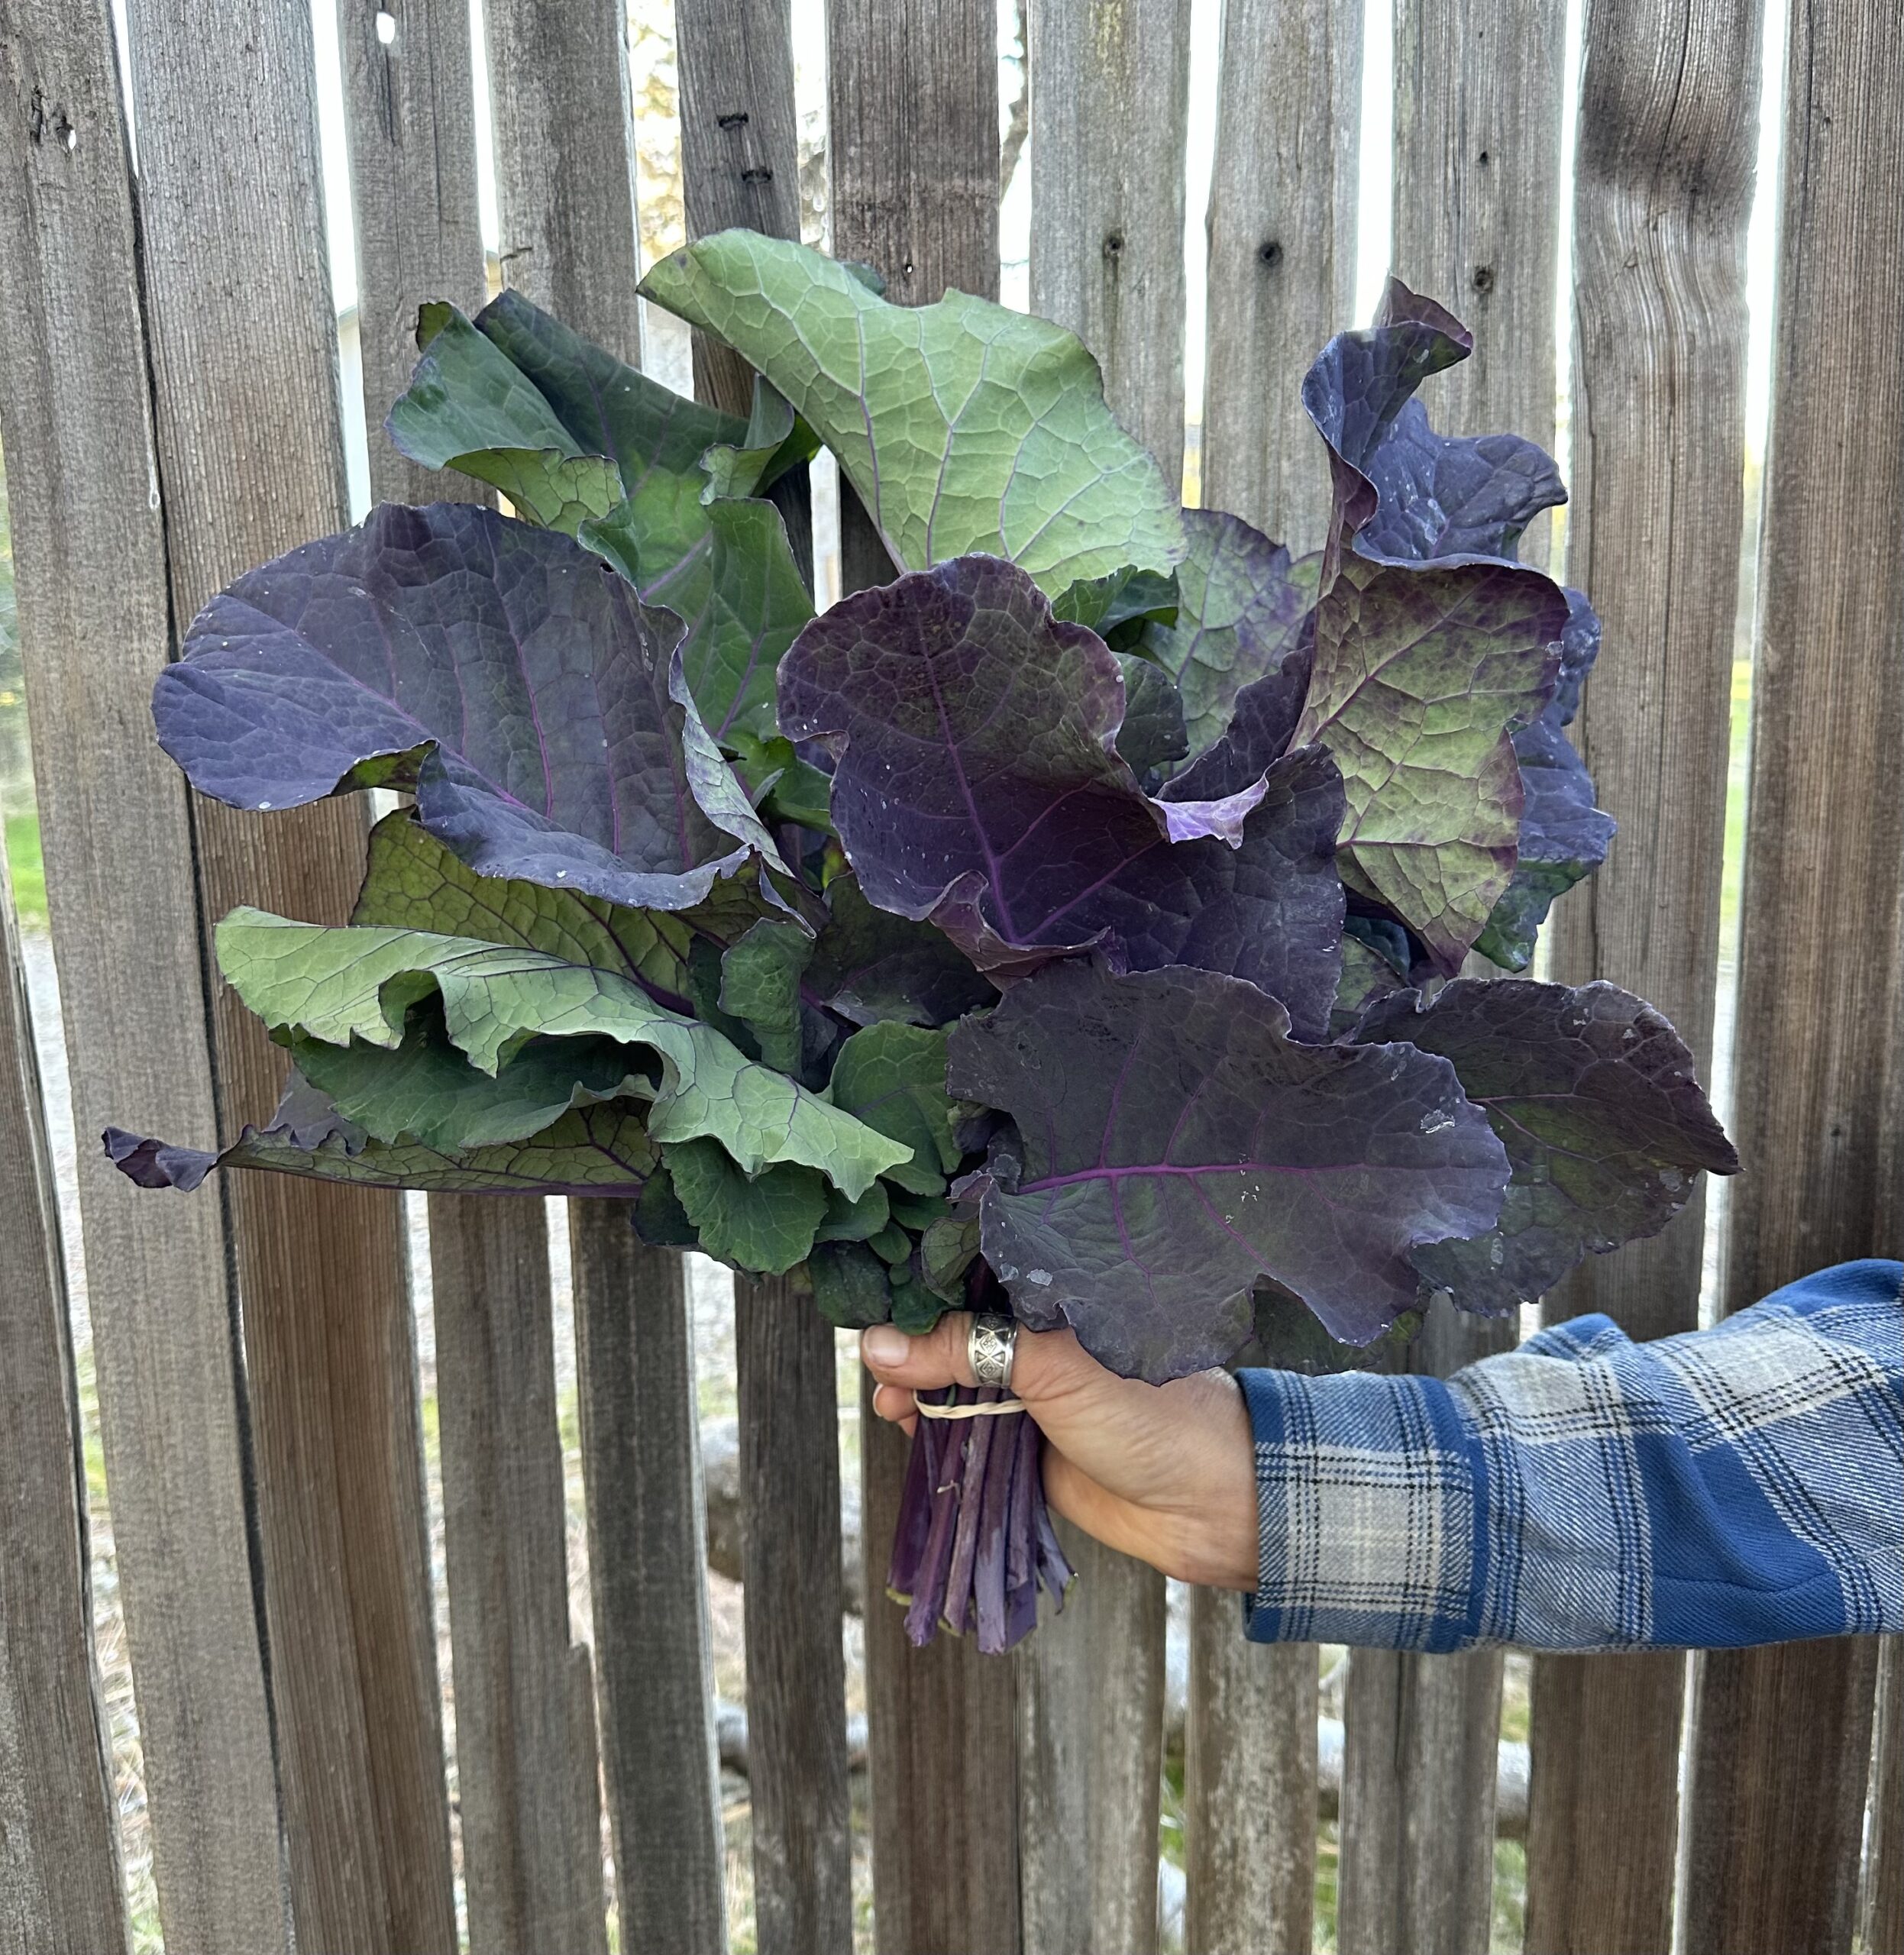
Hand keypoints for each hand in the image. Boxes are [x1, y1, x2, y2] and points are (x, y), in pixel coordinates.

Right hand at [860, 1315, 1259, 1590]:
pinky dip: (930, 1430)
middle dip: (908, 1345)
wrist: (1208, 1502)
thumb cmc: (1147, 1412)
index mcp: (1053, 1297)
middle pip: (953, 1331)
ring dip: (913, 1389)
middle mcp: (1038, 1338)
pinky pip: (963, 1432)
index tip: (869, 1294)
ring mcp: (1031, 1393)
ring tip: (889, 1401)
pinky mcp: (1024, 1446)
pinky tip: (906, 1425)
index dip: (921, 1284)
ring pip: (952, 1383)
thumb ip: (966, 1348)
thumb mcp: (1052, 1366)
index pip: (972, 1275)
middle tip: (877, 1367)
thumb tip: (877, 1345)